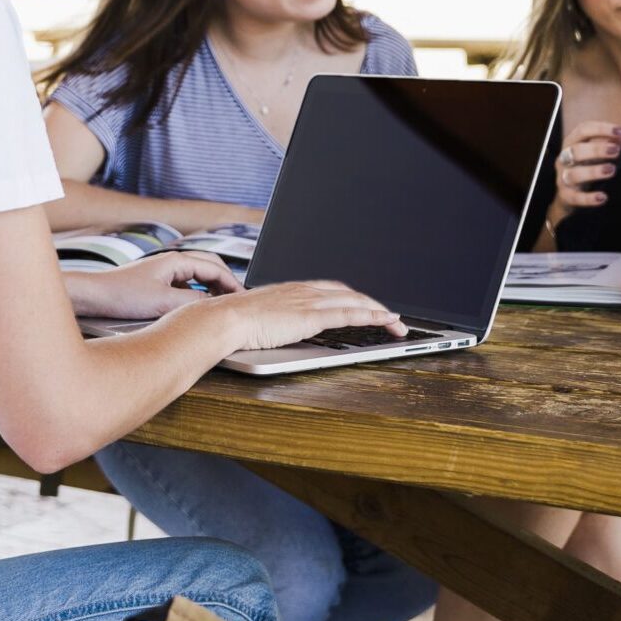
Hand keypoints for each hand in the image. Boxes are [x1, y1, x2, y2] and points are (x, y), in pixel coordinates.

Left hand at [66, 252, 242, 320]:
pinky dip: (198, 291)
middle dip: (226, 281)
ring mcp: (164, 270)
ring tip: (222, 303)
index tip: (243, 297)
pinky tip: (198, 305)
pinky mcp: (157, 281)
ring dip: (213, 286)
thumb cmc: (122, 295)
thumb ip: (192, 301)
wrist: (94, 295)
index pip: (216, 267)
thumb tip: (213, 305)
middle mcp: (172, 261)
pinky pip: (186, 282)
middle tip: (238, 299)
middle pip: (210, 266)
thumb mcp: (163, 302)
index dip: (233, 283)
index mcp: (177, 260)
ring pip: (198, 274)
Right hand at [210, 280, 405, 352]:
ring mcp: (308, 301)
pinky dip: (372, 315)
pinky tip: (386, 321)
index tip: (365, 305)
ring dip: (380, 311)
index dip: (352, 297)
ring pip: (355, 301)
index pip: (331, 289)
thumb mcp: (257, 319)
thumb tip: (272, 332)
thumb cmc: (231, 323)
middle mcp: (303, 291)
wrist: (223, 320)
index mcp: (291, 290)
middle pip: (348, 293)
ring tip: (397, 323)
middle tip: (389, 317)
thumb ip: (271, 322)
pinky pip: (350, 313)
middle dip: (373, 304)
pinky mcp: (311, 316)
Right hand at [547, 121, 620, 226]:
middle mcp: (564, 159)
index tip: (620, 132)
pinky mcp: (566, 195)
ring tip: (611, 170)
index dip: (601, 129)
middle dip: (597, 149)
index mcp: (572, 143)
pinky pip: (575, 197)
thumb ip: (611, 142)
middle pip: (576, 150)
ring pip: (573, 174)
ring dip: (593, 171)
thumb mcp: (597, 152)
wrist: (569, 195)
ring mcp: (563, 177)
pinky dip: (588, 198)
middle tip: (616, 151)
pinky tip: (603, 197)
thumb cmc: (586, 167)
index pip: (582, 130)